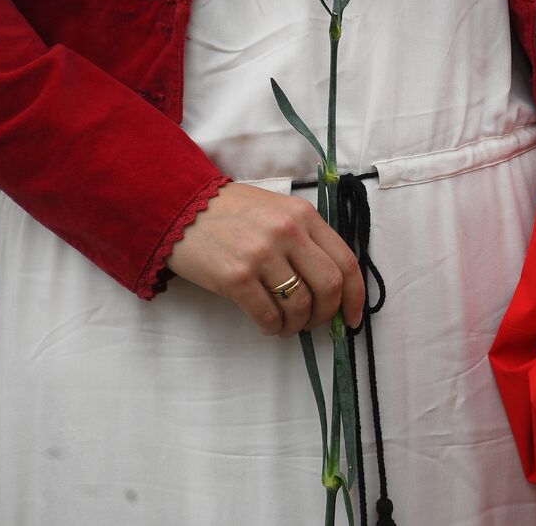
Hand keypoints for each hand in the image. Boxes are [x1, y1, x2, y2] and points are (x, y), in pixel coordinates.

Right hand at [166, 183, 365, 337]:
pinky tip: (268, 324)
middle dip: (327, 314)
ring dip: (297, 324)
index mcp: (304, 215)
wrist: (180, 206)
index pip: (346, 261)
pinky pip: (268, 315)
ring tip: (286, 324)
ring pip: (300, 305)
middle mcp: (288, 232)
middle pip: (329, 287)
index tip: (352, 318)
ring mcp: (262, 254)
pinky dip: (273, 328)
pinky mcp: (236, 277)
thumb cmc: (231, 212)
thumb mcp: (277, 211)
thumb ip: (305, 240)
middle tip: (313, 323)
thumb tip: (331, 288)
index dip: (355, 296)